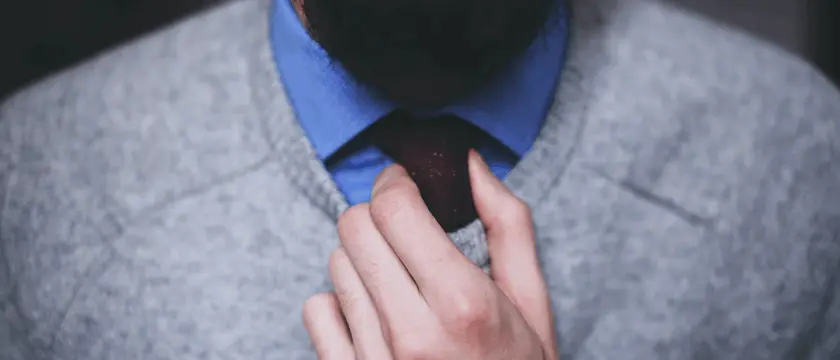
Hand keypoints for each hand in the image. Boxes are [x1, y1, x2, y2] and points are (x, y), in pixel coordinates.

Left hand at [303, 150, 557, 359]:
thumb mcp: (532, 301)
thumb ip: (507, 223)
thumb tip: (470, 163)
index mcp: (463, 302)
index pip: (393, 208)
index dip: (396, 183)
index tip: (406, 185)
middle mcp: (412, 333)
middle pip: (354, 229)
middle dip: (378, 216)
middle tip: (403, 230)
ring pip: (336, 265)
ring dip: (364, 260)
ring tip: (399, 282)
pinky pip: (316, 310)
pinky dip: (340, 302)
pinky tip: (375, 314)